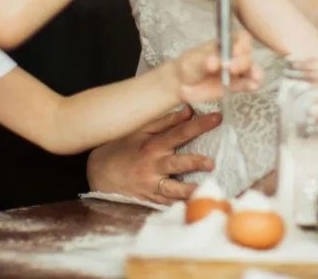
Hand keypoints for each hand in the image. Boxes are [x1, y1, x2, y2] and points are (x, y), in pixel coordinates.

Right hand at [86, 106, 221, 203]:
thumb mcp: (140, 131)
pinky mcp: (150, 199)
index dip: (199, 125)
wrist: (99, 173)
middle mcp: (153, 166)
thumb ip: (165, 121)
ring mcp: (151, 185)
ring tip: (205, 191)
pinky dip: (180, 205)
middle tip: (211, 162)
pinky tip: (194, 206)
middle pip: (177, 163)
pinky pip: (167, 204)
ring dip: (189, 191)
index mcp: (153, 146)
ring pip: (173, 189)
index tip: (217, 118)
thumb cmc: (122, 148)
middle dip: (194, 163)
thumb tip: (189, 111)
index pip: (180, 133)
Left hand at [175, 32, 261, 104]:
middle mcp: (235, 56)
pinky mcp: (236, 85)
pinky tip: (252, 86)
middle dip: (243, 61)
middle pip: (247, 55)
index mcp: (226, 43)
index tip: (236, 52)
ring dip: (255, 73)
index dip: (242, 43)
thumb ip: (204, 61)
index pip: (241, 38)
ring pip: (252, 70)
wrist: (183, 84)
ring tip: (254, 78)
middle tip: (231, 68)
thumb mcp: (193, 61)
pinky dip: (252, 85)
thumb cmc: (189, 65)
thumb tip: (215, 62)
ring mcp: (237, 71)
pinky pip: (247, 84)